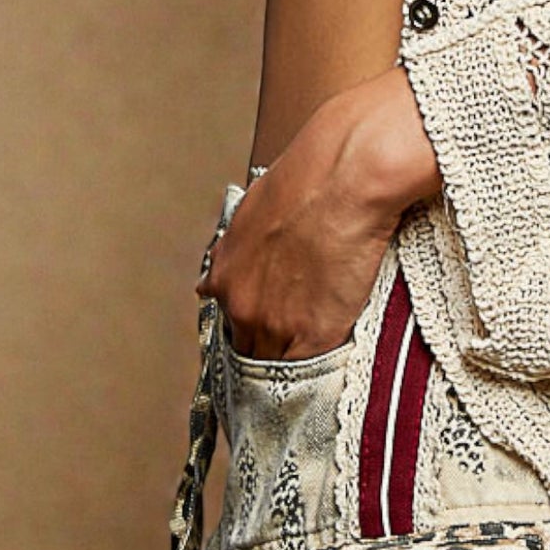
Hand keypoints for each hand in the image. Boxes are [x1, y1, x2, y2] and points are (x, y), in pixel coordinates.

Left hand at [195, 65, 441, 360]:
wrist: (344, 177)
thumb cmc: (307, 180)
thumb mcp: (250, 214)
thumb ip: (230, 256)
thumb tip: (205, 284)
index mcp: (225, 275)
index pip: (231, 322)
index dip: (252, 327)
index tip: (266, 332)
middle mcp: (241, 305)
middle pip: (249, 349)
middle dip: (267, 348)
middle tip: (290, 348)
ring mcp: (276, 324)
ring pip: (277, 365)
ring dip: (291, 365)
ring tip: (308, 367)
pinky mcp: (314, 334)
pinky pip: (311, 370)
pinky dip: (318, 372)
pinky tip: (327, 369)